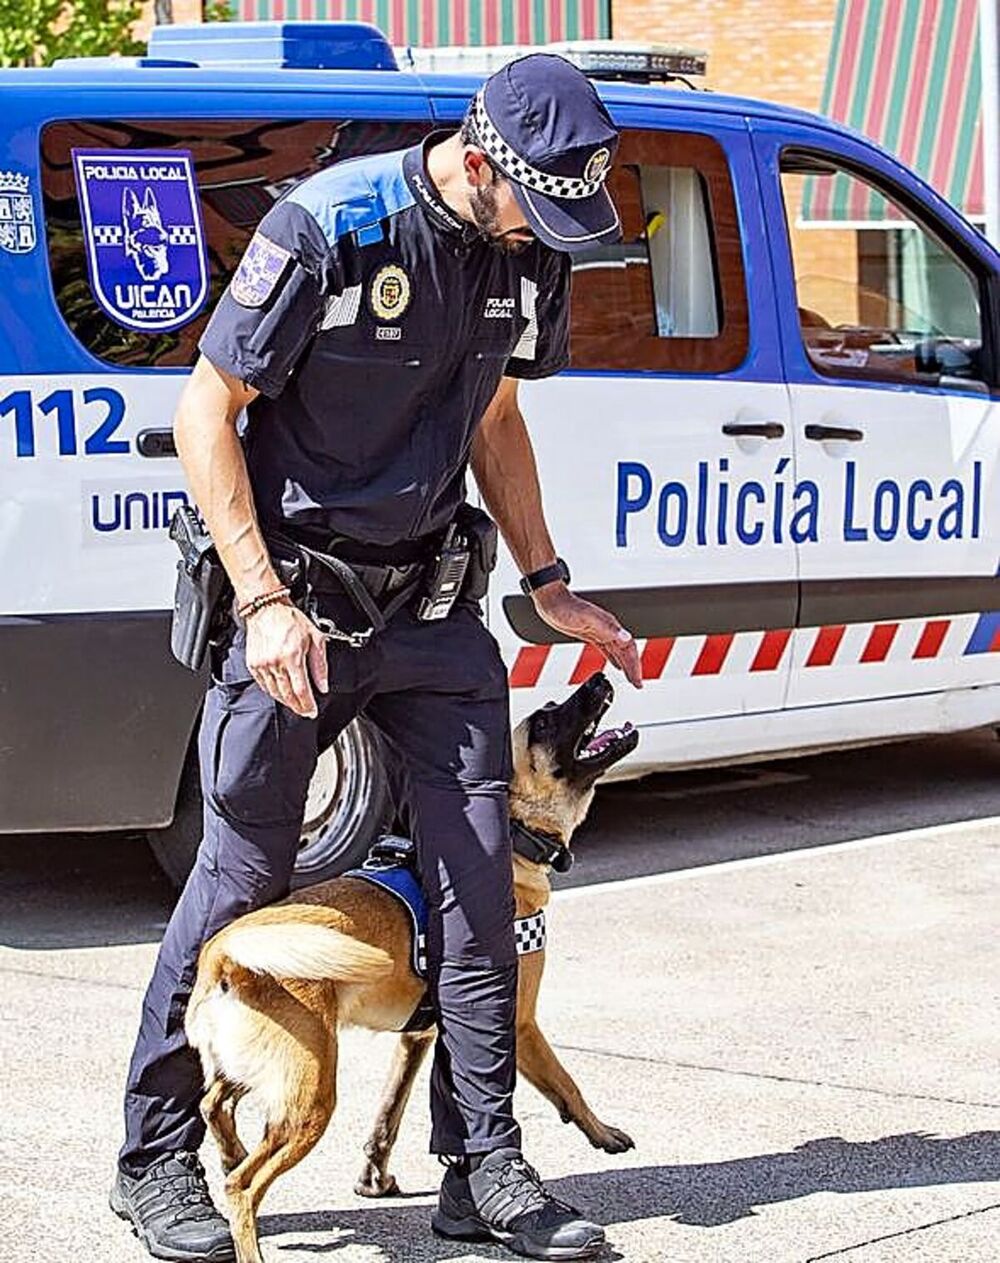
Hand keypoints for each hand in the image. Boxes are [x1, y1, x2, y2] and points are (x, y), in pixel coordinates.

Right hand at [244, 601, 329, 717]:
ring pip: (275, 692)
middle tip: (305, 711)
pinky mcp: (253, 665)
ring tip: (295, 704)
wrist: (267, 608)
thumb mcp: (315, 638)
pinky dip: (273, 692)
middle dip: (298, 706)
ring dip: (286, 701)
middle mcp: (275, 663)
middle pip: (287, 695)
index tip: (312, 711)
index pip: (301, 690)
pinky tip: (280, 693)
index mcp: (292, 657)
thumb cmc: (290, 619)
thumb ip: (320, 665)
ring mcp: (262, 665)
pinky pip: (264, 685)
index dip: (308, 705)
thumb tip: (322, 685)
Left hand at [532, 583, 641, 687]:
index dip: (635, 665)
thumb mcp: (588, 618)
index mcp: (610, 626)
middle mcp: (608, 629)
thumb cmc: (567, 607)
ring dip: (626, 665)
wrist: (551, 601)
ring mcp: (600, 632)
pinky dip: (614, 659)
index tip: (638, 680)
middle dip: (633, 668)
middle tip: (638, 684)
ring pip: (618, 652)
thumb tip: (626, 637)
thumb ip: (608, 628)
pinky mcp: (591, 634)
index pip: (629, 648)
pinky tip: (616, 666)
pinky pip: (607, 649)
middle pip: (626, 652)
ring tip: (631, 678)